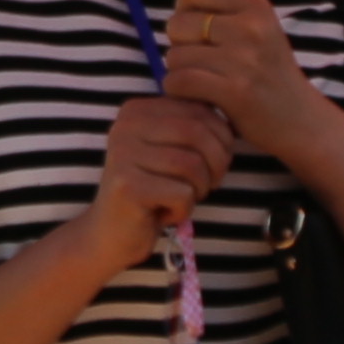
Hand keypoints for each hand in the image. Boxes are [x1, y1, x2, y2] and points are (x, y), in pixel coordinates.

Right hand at [70, 97, 224, 282]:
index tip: (211, 164)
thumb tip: (232, 120)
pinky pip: (182, 194)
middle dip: (215, 163)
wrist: (111, 233)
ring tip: (182, 199)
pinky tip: (165, 214)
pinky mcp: (127, 186)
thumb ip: (193, 128)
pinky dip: (184, 210)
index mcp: (137, 110)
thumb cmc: (152, 190)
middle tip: (206, 184)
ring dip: (199, 189)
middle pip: (197, 133)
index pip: (198, 110)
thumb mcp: (171, 150)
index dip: (221, 139)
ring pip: (192, 164)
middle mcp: (125, 126)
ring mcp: (123, 155)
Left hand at [161, 0, 339, 163]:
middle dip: (180, 45)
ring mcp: (244, 60)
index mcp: (256, 7)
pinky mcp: (234, 91)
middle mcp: (252, 28)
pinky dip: (180, 91)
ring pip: (175, 56)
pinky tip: (198, 95)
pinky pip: (178, 81)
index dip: (185, 7)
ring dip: (180, 72)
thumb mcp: (258, 27)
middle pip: (178, 23)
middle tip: (202, 60)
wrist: (299, 120)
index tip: (195, 25)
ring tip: (205, 80)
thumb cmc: (269, 72)